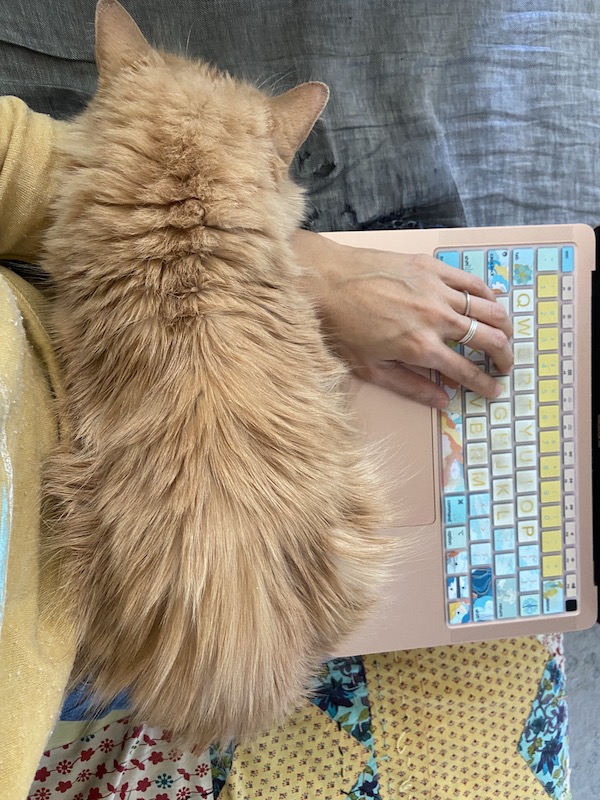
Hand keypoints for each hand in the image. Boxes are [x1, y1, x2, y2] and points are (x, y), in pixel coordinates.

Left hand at [293, 230, 512, 408]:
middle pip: (488, 338)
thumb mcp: (371, 369)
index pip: (466, 370)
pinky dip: (487, 294)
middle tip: (506, 366)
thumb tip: (443, 402)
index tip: (495, 390)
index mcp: (420, 348)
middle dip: (504, 356)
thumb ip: (411, 386)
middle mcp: (435, 318)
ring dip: (504, 325)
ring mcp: (435, 290)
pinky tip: (492, 302)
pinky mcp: (430, 268)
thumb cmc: (341, 328)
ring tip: (507, 337)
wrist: (323, 282)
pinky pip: (471, 281)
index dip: (486, 384)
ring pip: (487, 308)